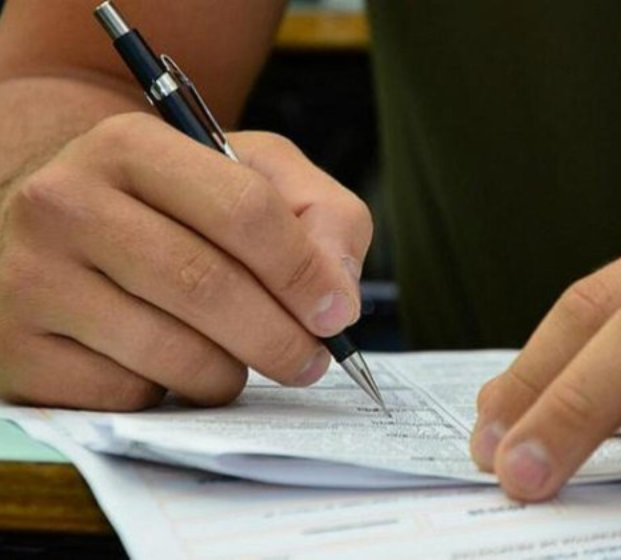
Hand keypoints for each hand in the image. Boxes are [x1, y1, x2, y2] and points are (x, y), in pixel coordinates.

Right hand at [0, 112, 371, 409]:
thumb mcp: (249, 174)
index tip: (335, 313)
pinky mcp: (15, 350)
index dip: (303, 272)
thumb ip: (318, 215)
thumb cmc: (170, 203)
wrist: (57, 226)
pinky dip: (168, 394)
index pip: (244, 210)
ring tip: (238, 359)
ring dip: (229, 373)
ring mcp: (28, 279)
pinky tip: (168, 367)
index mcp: (130, 145)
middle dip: (281, 339)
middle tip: (310, 361)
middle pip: (207, 287)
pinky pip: (125, 395)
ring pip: (170, 353)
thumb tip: (336, 296)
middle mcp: (65, 203)